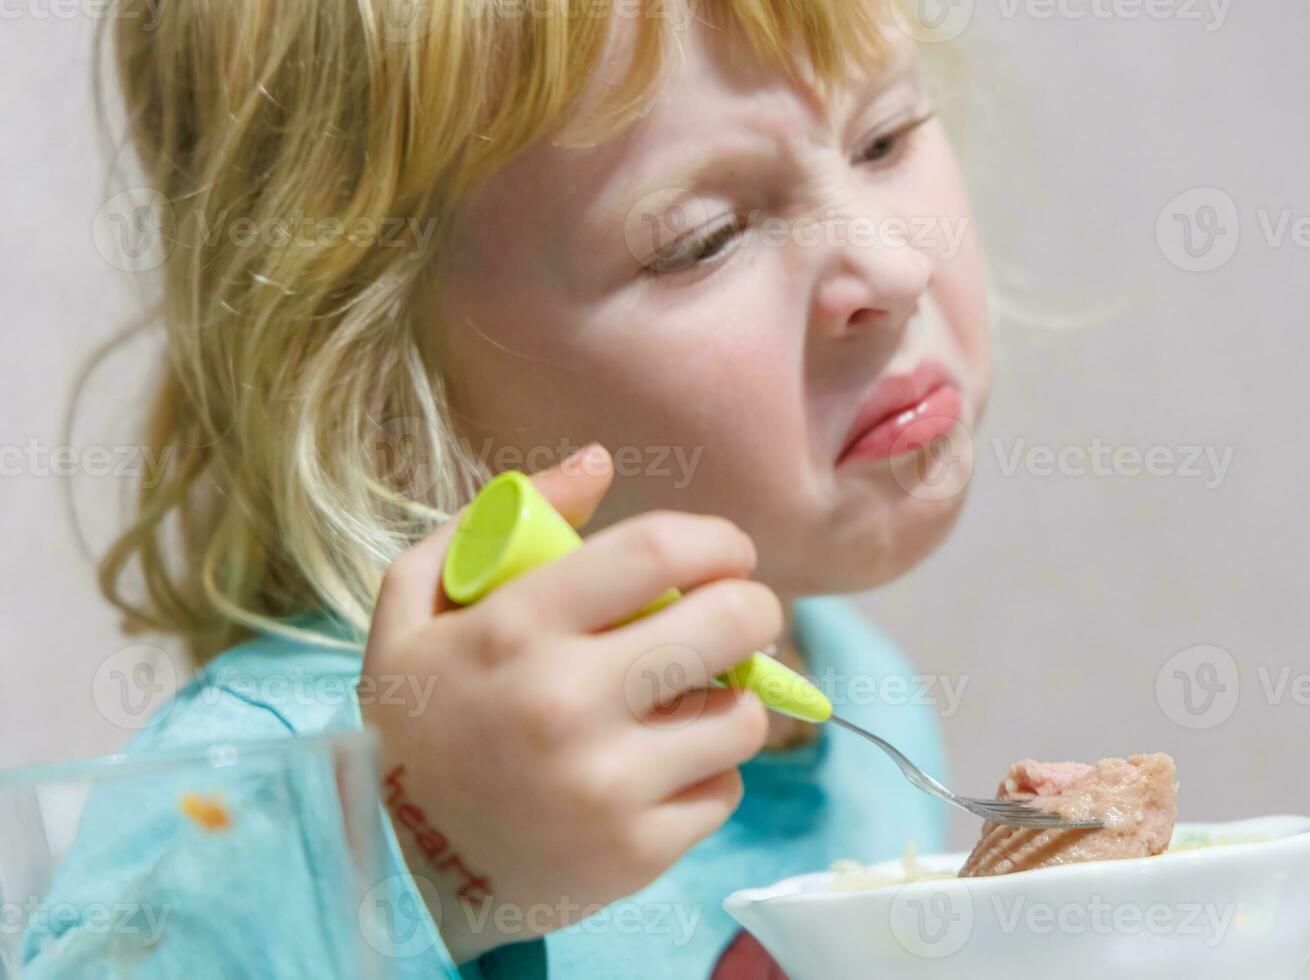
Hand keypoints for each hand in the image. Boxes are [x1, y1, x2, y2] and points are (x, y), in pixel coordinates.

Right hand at [359, 444, 778, 960]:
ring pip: (742, 713)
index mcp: (512, 629)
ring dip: (731, 696)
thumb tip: (598, 461)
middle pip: (731, 621)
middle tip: (737, 614)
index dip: (715, 540)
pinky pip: (725, 788)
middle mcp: (563, 704)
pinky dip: (705, 773)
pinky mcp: (638, 854)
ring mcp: (606, 786)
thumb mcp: (415, 604)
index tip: (724, 554)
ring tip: (690, 698)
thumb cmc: (418, 721)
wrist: (400, 871)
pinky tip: (659, 769)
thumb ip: (497, 519)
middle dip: (752, 607)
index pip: (658, 550)